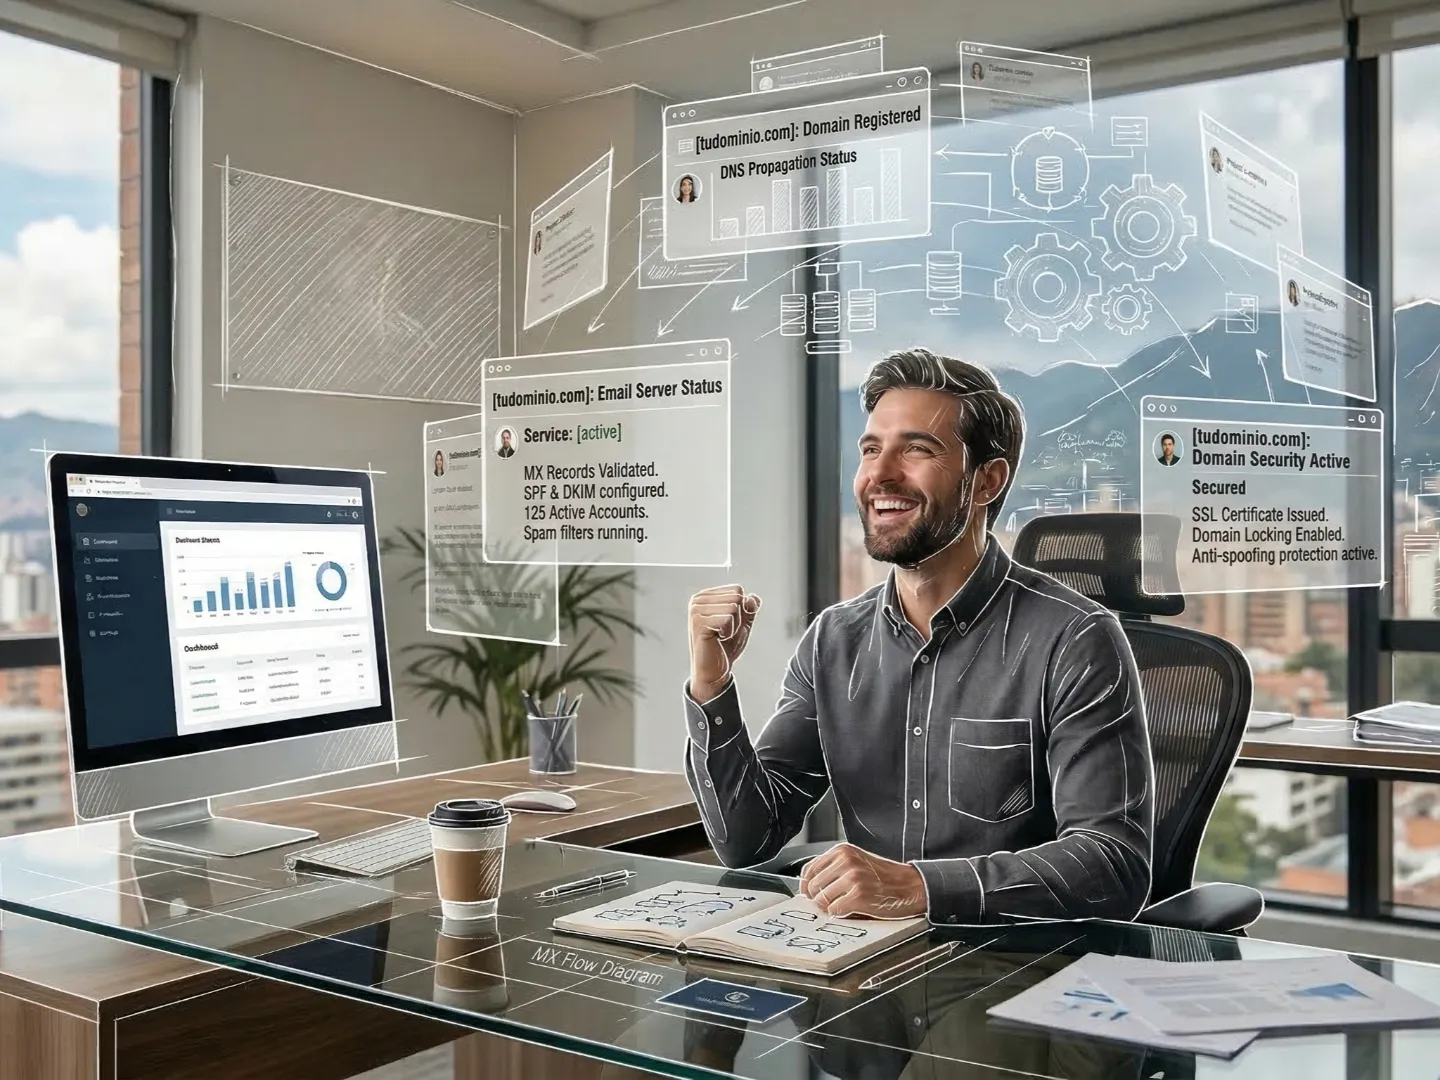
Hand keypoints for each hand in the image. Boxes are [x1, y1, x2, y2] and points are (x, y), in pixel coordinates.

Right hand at [687, 584, 759, 701]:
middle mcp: (698, 600)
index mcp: (705, 596)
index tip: (728, 625)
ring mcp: (696, 611)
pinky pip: (728, 619)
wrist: (714, 671)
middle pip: (736, 597)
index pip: (737, 589)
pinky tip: (717, 640)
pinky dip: (729, 632)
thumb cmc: (725, 647)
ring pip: (734, 607)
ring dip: (733, 626)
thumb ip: (749, 608)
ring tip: (721, 637)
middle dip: (738, 618)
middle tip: (725, 633)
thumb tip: (752, 597)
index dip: (741, 610)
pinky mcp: (699, 623)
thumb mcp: (743, 624)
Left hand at [799, 843, 927, 919]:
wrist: (911, 885)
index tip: (808, 895)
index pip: (809, 869)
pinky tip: (851, 910)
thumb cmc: (885, 877)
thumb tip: (810, 888)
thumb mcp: (858, 862)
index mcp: (843, 851)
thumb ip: (835, 869)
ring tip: (843, 906)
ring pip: (822, 900)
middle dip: (817, 899)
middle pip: (813, 886)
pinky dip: (840, 914)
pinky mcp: (859, 896)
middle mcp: (846, 861)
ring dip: (829, 908)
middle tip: (828, 904)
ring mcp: (852, 878)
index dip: (806, 885)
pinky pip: (835, 910)